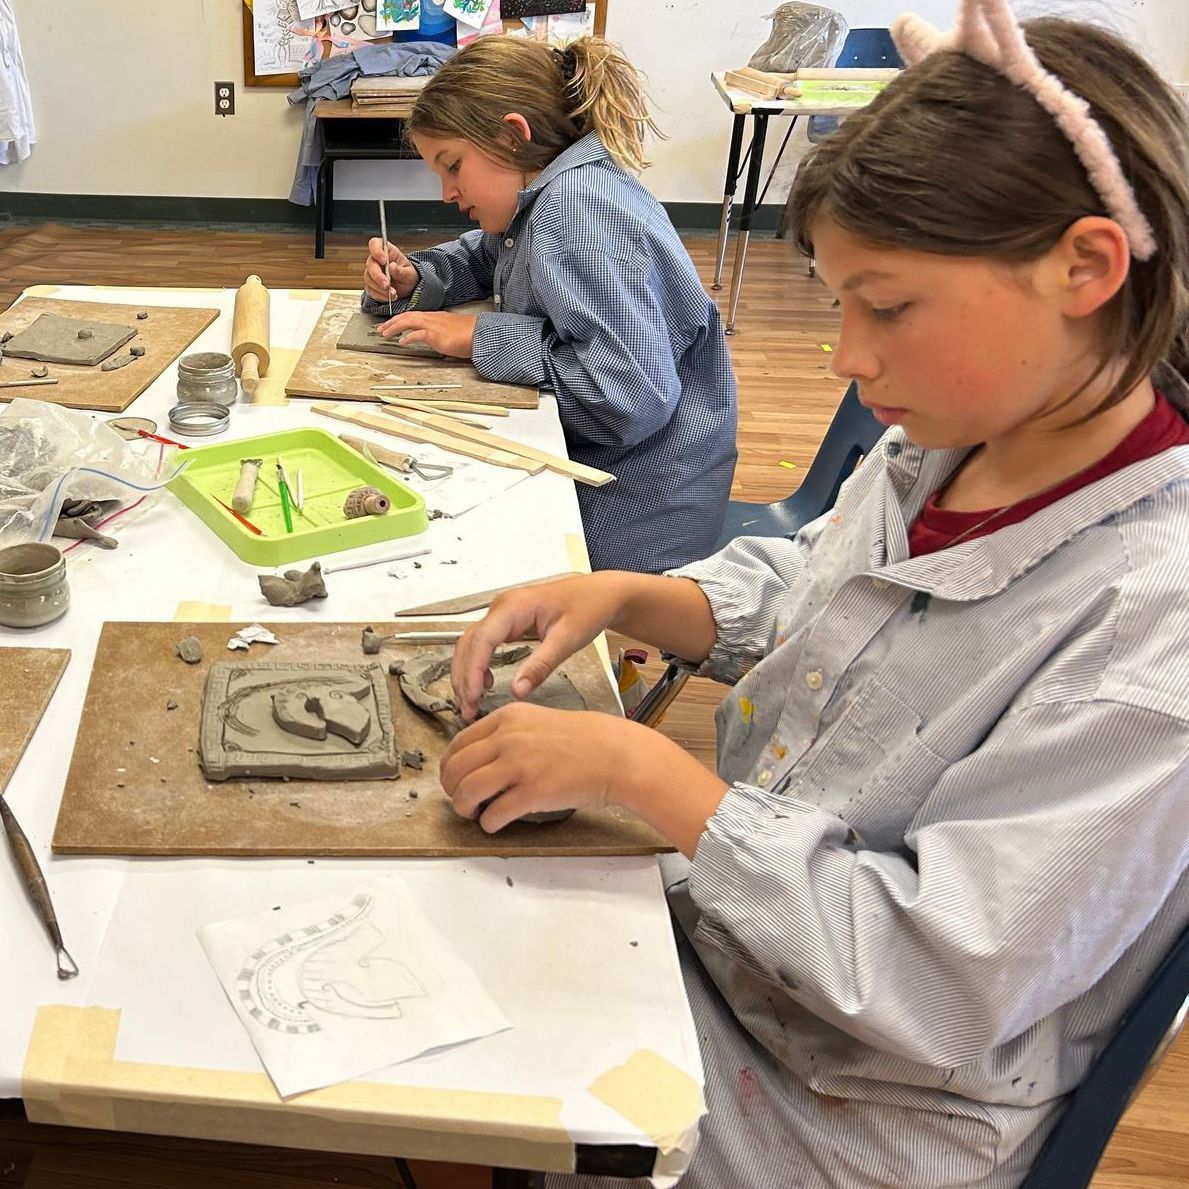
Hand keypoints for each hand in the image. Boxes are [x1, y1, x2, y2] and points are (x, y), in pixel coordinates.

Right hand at [363, 237, 419, 301]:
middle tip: (387, 285)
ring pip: (369, 279)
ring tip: (393, 294)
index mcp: (387, 252)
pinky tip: (389, 297)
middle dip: (378, 276)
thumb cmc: (408, 276)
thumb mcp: (410, 273)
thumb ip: (401, 271)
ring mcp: (372, 273)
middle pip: (370, 264)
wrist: (408, 289)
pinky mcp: (371, 286)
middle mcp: (376, 261)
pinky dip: (380, 295)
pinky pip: (371, 290)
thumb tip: (392, 266)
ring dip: (380, 288)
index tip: (384, 261)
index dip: (377, 251)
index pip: (375, 244)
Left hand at [376, 311, 476, 358]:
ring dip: (394, 327)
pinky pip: (417, 334)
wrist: (480, 334)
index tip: (392, 324)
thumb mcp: (453, 334)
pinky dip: (407, 337)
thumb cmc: (471, 335)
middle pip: (407, 316)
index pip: (414, 315)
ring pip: (408, 321)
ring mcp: (433, 325)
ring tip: (385, 333)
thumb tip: (442, 346)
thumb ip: (444, 337)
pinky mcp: (435, 335)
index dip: (401, 319)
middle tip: (381, 329)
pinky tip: (402, 342)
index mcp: (436, 317)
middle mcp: (432, 318)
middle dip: (392, 322)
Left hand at [442, 703, 730, 849]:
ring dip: (464, 808)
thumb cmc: (583, 739)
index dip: (450, 766)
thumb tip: (481, 759)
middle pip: (456, 768)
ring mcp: (518, 765)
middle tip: (461, 800)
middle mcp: (507, 738)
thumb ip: (508, 734)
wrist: (616, 755)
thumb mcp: (539, 721)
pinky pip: (493, 814)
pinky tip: (495, 824)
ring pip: (467, 792)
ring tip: (475, 814)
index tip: (454, 778)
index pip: (458, 743)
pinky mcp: (531, 793)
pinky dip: (488, 824)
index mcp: (507, 717)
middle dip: (451, 789)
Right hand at [451, 575, 630, 722]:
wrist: (600, 593)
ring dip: (467, 673)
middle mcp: (502, 607)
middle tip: (467, 708)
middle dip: (464, 677)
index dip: (472, 671)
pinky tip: (484, 684)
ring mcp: (502, 613)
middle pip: (469, 644)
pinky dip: (477, 665)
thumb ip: (540, 665)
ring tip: (470, 702)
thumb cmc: (588, 607)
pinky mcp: (508, 622)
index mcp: (514, 606)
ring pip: (471, 644)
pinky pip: (483, 644)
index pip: (481, 640)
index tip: (472, 697)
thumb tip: (518, 690)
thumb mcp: (567, 640)